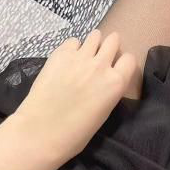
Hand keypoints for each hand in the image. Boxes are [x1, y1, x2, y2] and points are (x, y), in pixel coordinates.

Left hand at [9, 29, 137, 169]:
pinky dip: (72, 48)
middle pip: (114, 40)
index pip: (130, 59)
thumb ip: (108, 90)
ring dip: (92, 44)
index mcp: (115, 83)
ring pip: (95, 35)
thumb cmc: (74, 134)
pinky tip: (65, 61)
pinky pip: (73, 41)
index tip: (116, 68)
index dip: (123, 63)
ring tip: (84, 56)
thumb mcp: (103, 113)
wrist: (40, 131)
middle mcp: (101, 65)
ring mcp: (80, 56)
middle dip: (109, 47)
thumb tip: (104, 80)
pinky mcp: (61, 53)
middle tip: (100, 58)